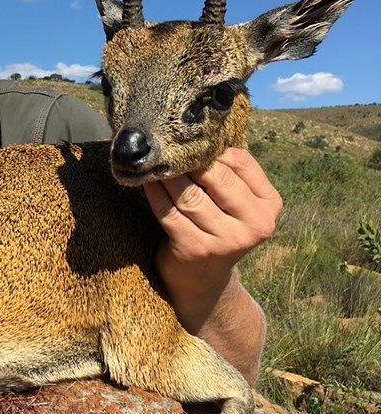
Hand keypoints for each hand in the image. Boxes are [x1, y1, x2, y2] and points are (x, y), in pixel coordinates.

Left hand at [143, 147, 280, 316]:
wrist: (202, 280)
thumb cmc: (216, 228)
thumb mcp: (235, 204)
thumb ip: (228, 174)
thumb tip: (199, 133)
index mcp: (269, 206)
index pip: (242, 162)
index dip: (212, 148)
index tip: (189, 139)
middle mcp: (255, 224)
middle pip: (217, 177)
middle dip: (188, 160)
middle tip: (166, 145)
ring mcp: (226, 240)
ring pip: (189, 194)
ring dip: (167, 175)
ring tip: (152, 160)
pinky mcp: (195, 249)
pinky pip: (169, 212)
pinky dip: (155, 193)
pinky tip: (145, 182)